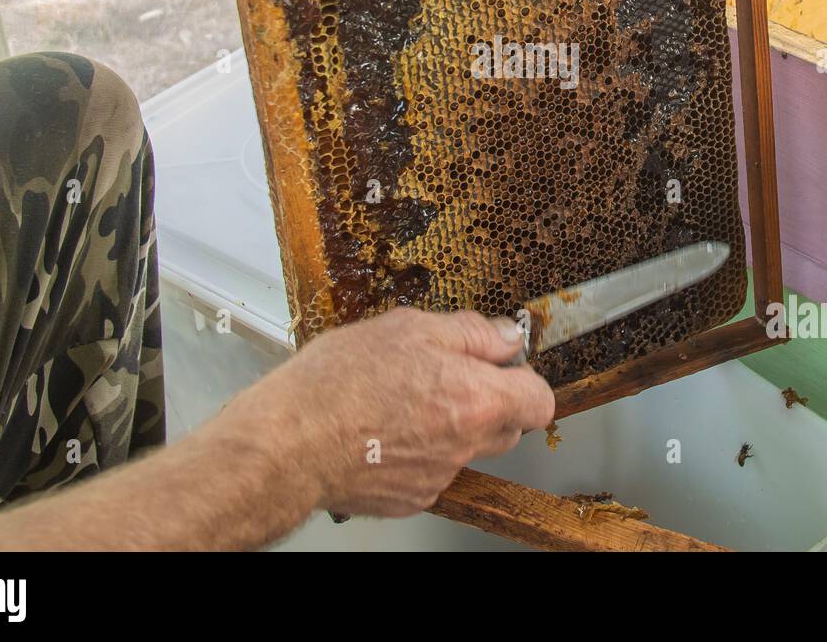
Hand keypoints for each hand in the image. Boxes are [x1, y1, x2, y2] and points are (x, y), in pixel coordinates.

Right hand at [216, 308, 554, 520]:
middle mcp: (465, 445)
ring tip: (400, 401)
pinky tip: (381, 429)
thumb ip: (469, 332)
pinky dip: (416, 451)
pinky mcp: (409, 498)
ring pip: (465, 448)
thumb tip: (505, 336)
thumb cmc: (339, 382)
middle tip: (445, 377)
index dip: (523, 379)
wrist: (287, 444)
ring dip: (448, 425)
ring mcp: (438, 477)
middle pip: (507, 428)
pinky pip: (430, 470)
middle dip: (488, 402)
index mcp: (475, 400)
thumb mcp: (408, 328)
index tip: (499, 365)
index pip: (539, 401)